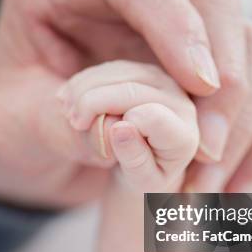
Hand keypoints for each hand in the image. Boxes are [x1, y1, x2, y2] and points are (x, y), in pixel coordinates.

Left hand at [0, 0, 251, 207]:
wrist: (18, 147)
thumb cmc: (5, 125)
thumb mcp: (14, 126)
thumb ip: (62, 126)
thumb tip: (128, 133)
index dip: (175, 21)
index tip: (199, 86)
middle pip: (212, 4)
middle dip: (224, 81)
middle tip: (204, 151)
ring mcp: (168, 34)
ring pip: (248, 46)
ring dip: (242, 119)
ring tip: (208, 185)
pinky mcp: (193, 75)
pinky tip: (235, 190)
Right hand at [59, 60, 198, 192]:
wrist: (150, 168)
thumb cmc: (145, 179)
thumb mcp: (141, 182)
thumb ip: (134, 159)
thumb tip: (119, 128)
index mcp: (183, 134)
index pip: (150, 117)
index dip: (119, 125)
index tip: (96, 142)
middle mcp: (179, 101)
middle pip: (130, 89)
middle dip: (94, 102)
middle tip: (73, 122)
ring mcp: (162, 81)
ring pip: (116, 73)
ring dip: (85, 90)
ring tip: (68, 113)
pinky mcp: (143, 72)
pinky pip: (109, 69)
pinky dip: (84, 82)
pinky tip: (68, 99)